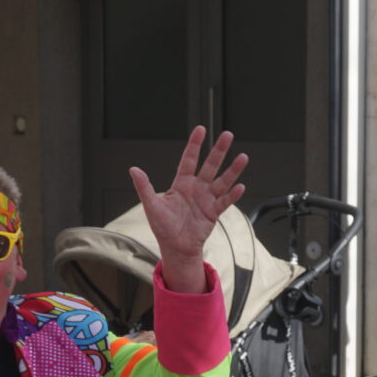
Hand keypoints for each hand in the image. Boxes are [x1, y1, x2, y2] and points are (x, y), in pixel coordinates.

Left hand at [129, 126, 247, 293]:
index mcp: (182, 184)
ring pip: (222, 181)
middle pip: (210, 165)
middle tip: (228, 134)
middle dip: (219, 150)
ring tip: (243, 157)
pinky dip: (233, 195)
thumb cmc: (163, 227)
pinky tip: (240, 187)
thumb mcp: (151, 206)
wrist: (175, 247)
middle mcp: (197, 188)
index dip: (194, 145)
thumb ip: (144, 187)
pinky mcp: (213, 212)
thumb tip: (133, 170)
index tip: (201, 129)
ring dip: (232, 170)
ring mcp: (207, 199)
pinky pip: (225, 202)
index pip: (189, 159)